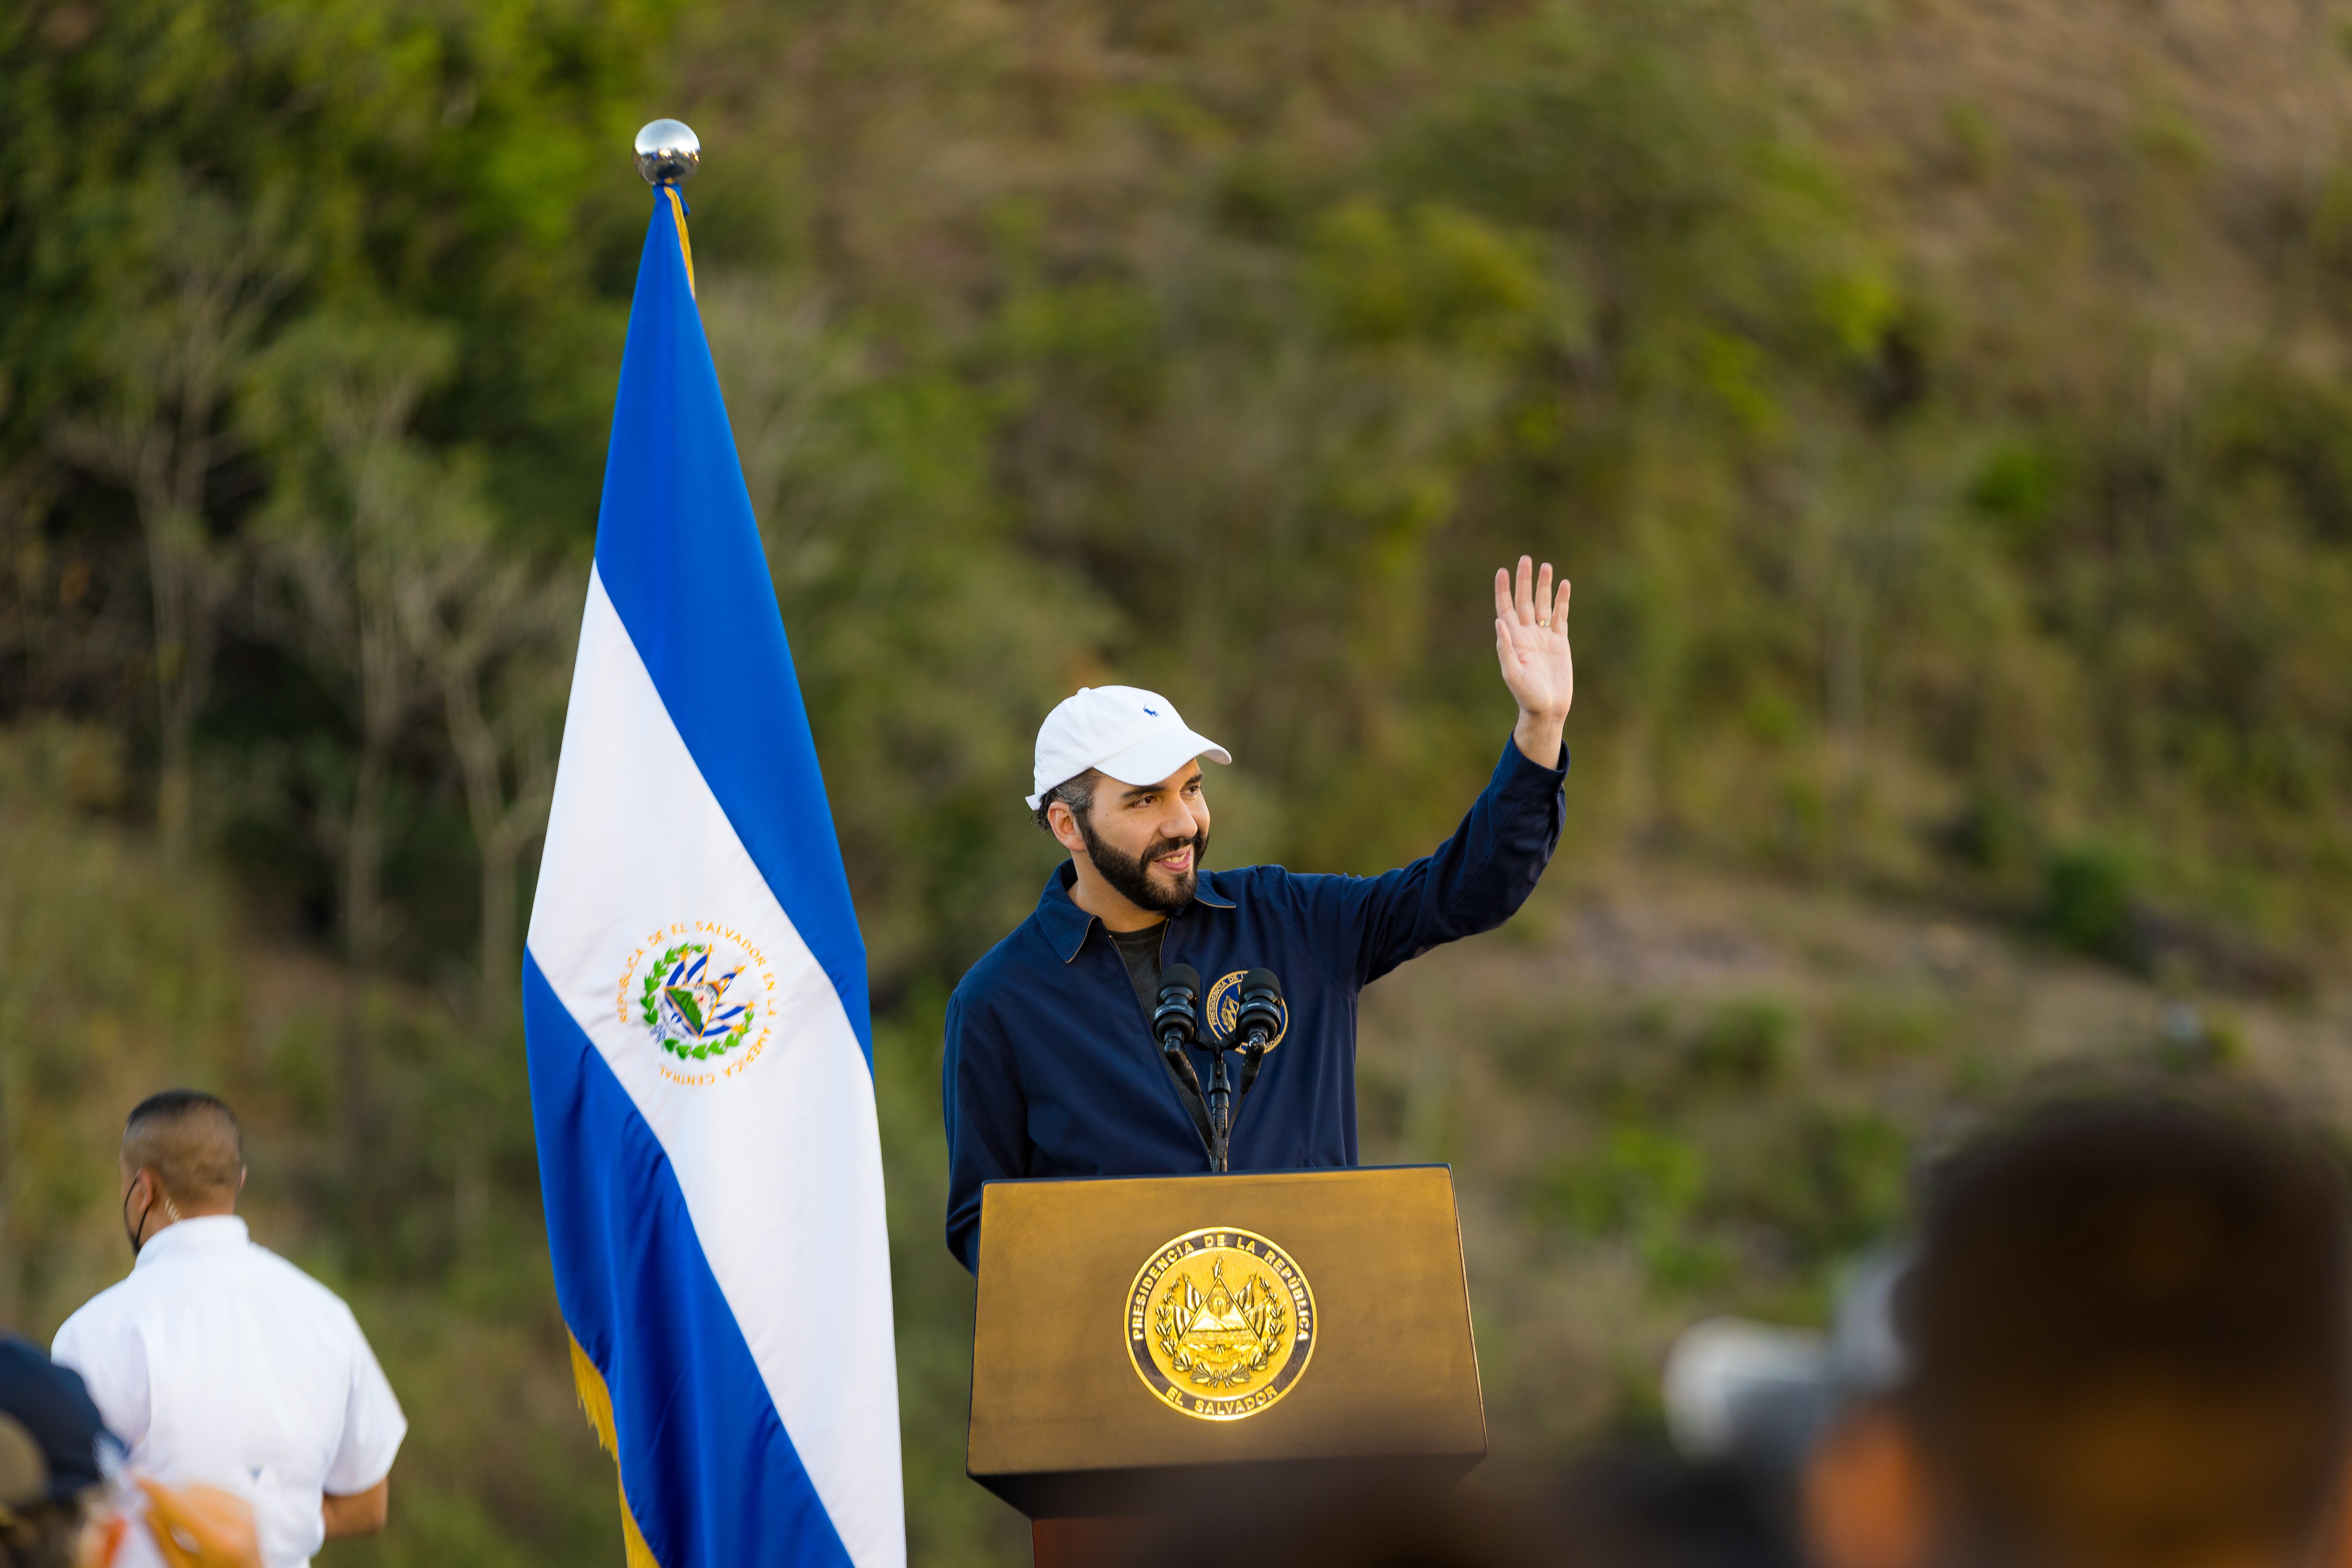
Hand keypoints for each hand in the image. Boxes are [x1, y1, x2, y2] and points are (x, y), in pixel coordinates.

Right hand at [136, 1479, 261, 1567]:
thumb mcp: (182, 1566)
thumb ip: (163, 1539)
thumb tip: (145, 1510)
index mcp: (220, 1540)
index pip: (180, 1505)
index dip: (155, 1489)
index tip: (138, 1478)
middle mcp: (237, 1520)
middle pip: (190, 1493)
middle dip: (167, 1498)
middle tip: (152, 1511)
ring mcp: (246, 1510)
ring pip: (201, 1487)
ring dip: (183, 1498)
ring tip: (180, 1523)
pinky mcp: (248, 1503)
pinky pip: (215, 1488)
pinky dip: (200, 1497)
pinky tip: (196, 1516)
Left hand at [1494, 555, 1571, 767]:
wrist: (1547, 709)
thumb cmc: (1526, 695)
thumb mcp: (1512, 673)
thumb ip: (1505, 648)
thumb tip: (1498, 622)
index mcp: (1513, 640)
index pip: (1505, 608)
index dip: (1503, 590)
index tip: (1502, 571)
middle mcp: (1526, 634)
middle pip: (1524, 601)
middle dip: (1524, 581)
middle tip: (1525, 559)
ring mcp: (1543, 637)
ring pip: (1542, 605)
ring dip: (1543, 586)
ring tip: (1546, 566)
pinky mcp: (1560, 642)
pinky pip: (1560, 616)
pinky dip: (1561, 601)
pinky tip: (1563, 585)